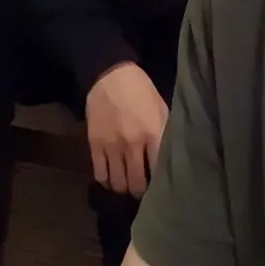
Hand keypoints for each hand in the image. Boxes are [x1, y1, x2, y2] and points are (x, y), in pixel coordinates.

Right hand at [86, 62, 168, 196]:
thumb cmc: (140, 90)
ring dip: (123, 187)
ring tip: (126, 183)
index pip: (158, 172)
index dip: (160, 184)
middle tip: (142, 189)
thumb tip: (169, 157)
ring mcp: (112, 146)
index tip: (160, 186)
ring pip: (118, 183)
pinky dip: (106, 179)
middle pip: (137, 184)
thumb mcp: (160, 108)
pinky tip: (110, 176)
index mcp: (153, 134)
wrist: (109, 74)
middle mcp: (132, 144)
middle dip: (140, 191)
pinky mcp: (95, 144)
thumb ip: (163, 133)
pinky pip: (100, 174)